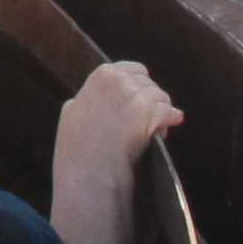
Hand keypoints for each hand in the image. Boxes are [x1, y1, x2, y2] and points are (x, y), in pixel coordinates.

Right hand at [49, 59, 181, 243]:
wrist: (90, 173)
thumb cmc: (77, 151)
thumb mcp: (70, 115)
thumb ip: (84, 100)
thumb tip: (89, 98)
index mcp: (99, 77)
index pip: (132, 69)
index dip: (140, 85)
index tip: (141, 99)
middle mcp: (119, 81)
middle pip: (149, 84)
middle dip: (151, 99)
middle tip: (148, 118)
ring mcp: (135, 97)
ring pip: (162, 98)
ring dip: (161, 112)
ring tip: (154, 129)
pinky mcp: (150, 114)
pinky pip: (171, 112)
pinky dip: (172, 120)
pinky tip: (169, 127)